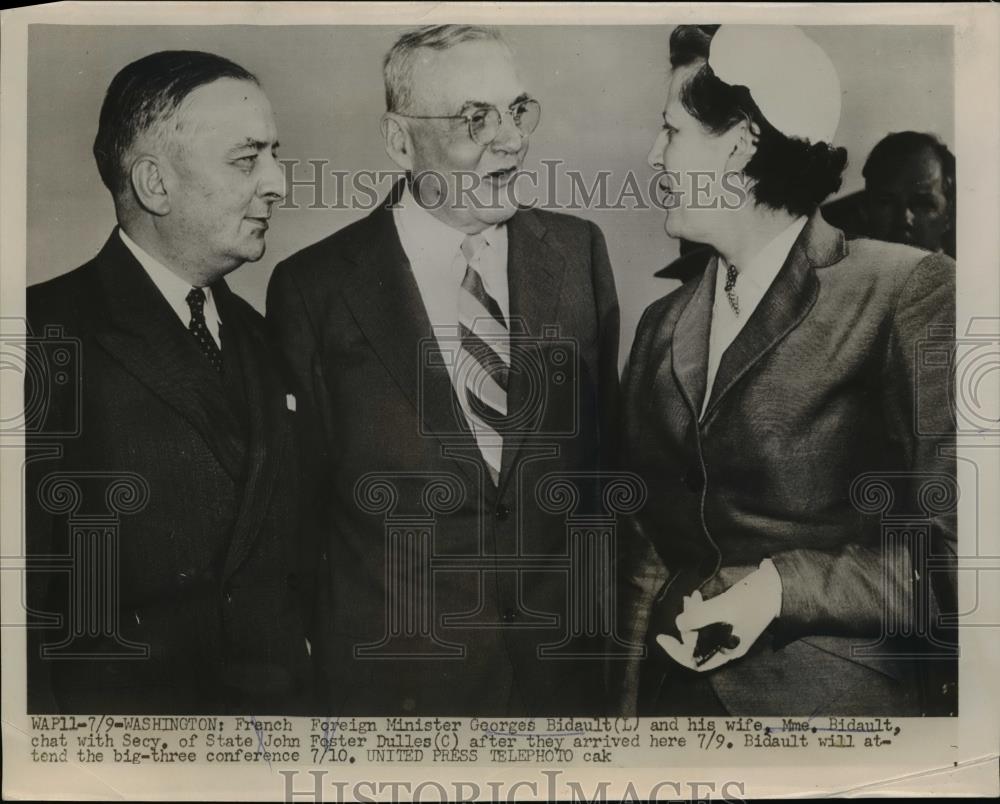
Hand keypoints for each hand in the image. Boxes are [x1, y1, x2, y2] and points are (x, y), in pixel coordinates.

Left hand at [656, 559, 781, 671]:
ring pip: (702, 629)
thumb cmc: (753, 600)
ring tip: (691, 597)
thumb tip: (679, 623)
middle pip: (697, 644)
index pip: (696, 662)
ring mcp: (729, 632)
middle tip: (686, 604)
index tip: (662, 638)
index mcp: (728, 652)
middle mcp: (727, 645)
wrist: (777, 585)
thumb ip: (700, 616)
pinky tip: (697, 596)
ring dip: (692, 614)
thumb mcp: (724, 607)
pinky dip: (700, 609)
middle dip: (686, 625)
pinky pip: (708, 619)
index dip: (677, 653)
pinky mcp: (730, 618)